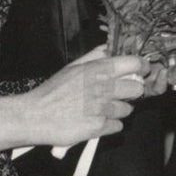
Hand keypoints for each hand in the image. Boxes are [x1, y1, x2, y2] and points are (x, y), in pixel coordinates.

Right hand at [0, 52, 148, 152]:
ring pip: (128, 109)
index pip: (134, 64)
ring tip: (101, 109)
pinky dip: (109, 125)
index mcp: (97, 70)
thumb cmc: (52, 92)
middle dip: (131, 92)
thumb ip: (94, 57)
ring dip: (118, 110)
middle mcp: (103, 88)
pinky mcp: (98, 128)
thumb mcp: (72, 67)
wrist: (34, 116)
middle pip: (137, 88)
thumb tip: (110, 48)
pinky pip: (117, 126)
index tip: (141, 71)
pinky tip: (96, 121)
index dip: (141, 67)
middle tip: (119, 94)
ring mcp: (102, 109)